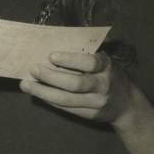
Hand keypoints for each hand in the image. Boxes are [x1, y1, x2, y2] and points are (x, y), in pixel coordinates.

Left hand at [18, 51, 140, 128]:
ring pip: (67, 100)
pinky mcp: (90, 115)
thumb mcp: (104, 59)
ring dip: (44, 92)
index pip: (89, 63)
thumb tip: (62, 37)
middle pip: (75, 84)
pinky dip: (50, 101)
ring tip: (26, 84)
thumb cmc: (109, 74)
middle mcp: (103, 85)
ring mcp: (97, 103)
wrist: (128, 105)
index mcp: (106, 66)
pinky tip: (37, 94)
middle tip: (32, 69)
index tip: (51, 56)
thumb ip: (88, 51)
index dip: (70, 60)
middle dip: (51, 77)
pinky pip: (67, 109)